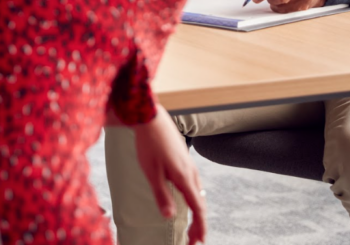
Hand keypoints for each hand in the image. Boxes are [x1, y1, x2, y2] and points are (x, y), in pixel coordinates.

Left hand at [132, 105, 207, 243]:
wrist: (151, 117)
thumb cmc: (149, 144)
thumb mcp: (151, 172)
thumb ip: (161, 195)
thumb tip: (169, 216)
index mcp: (185, 177)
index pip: (198, 208)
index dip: (199, 227)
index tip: (197, 242)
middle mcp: (191, 172)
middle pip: (200, 203)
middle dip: (198, 223)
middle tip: (193, 239)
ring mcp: (189, 164)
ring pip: (197, 193)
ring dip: (196, 211)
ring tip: (191, 224)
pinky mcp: (184, 159)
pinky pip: (193, 184)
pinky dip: (193, 198)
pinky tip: (186, 199)